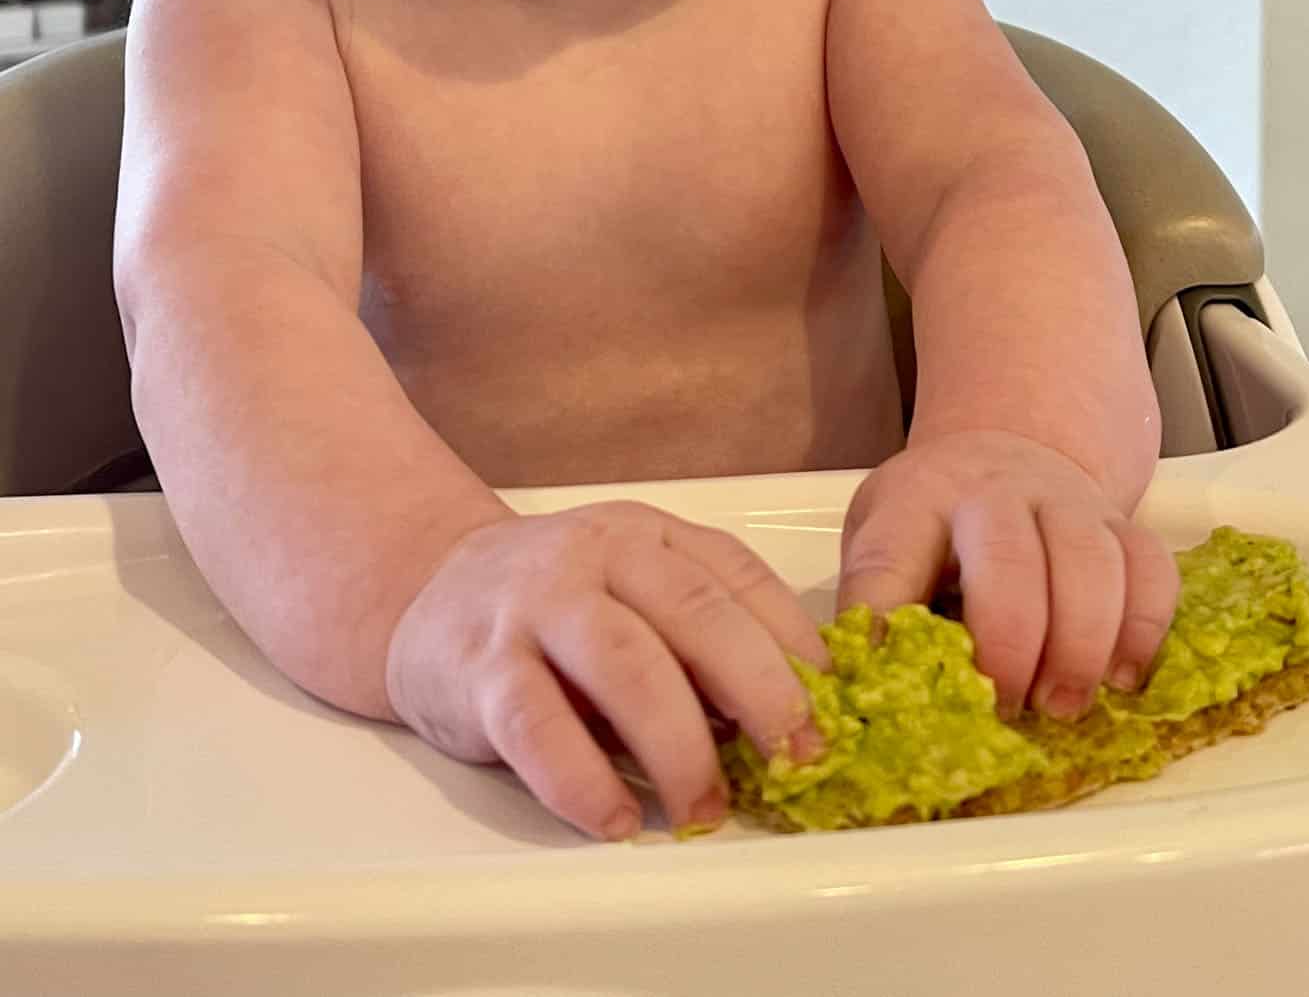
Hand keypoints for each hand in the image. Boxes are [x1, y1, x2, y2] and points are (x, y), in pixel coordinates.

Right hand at [385, 502, 827, 839]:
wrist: (427, 587)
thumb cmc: (554, 604)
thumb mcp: (634, 592)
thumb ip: (700, 637)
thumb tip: (785, 719)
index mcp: (649, 535)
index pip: (740, 578)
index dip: (795, 644)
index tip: (835, 707)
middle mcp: (597, 555)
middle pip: (696, 615)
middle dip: (760, 691)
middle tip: (796, 758)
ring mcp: (536, 604)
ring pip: (625, 665)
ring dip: (678, 745)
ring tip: (706, 808)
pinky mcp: (481, 665)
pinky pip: (537, 725)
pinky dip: (583, 778)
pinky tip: (615, 817)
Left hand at [836, 430, 1178, 719]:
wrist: (1000, 456)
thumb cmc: (933, 522)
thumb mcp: (883, 542)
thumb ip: (875, 604)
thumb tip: (852, 687)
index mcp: (915, 500)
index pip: (889, 559)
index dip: (887, 627)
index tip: (894, 690)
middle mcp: (993, 490)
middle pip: (1008, 558)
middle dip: (1011, 646)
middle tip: (1005, 708)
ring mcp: (1065, 500)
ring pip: (1090, 562)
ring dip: (1081, 647)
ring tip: (1060, 706)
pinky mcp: (1120, 523)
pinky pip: (1149, 568)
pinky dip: (1143, 629)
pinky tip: (1120, 677)